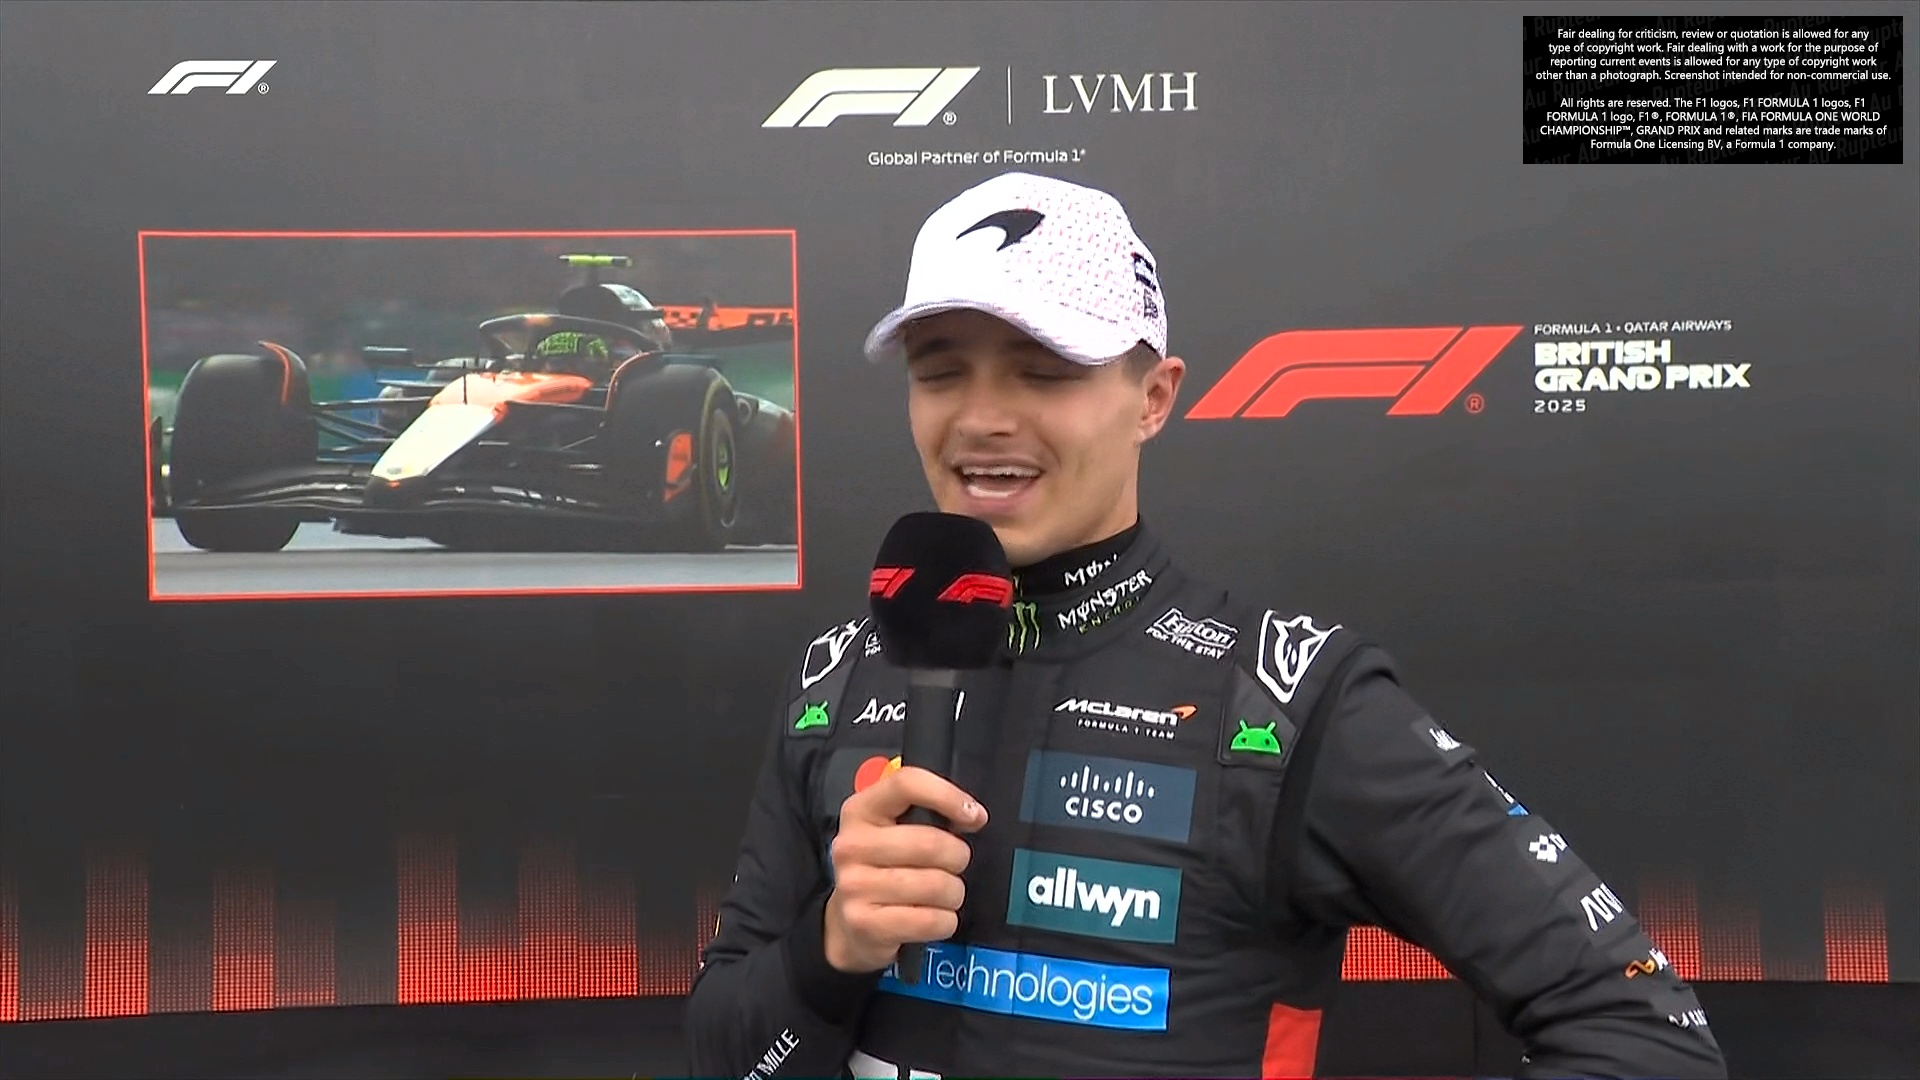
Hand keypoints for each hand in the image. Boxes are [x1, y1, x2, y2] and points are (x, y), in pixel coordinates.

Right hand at [822, 765, 988, 973]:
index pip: (906, 784)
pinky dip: (945, 920)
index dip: (948, 796)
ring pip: (937, 885)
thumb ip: (926, 814)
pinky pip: (931, 920)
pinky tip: (934, 916)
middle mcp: (851, 845)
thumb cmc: (884, 870)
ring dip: (953, 893)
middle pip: (931, 843)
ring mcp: (855, 886)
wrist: (851, 924)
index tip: (974, 815)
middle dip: (957, 857)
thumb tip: (973, 816)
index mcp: (860, 811)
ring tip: (941, 895)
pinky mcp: (865, 924)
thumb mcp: (893, 832)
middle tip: (952, 866)